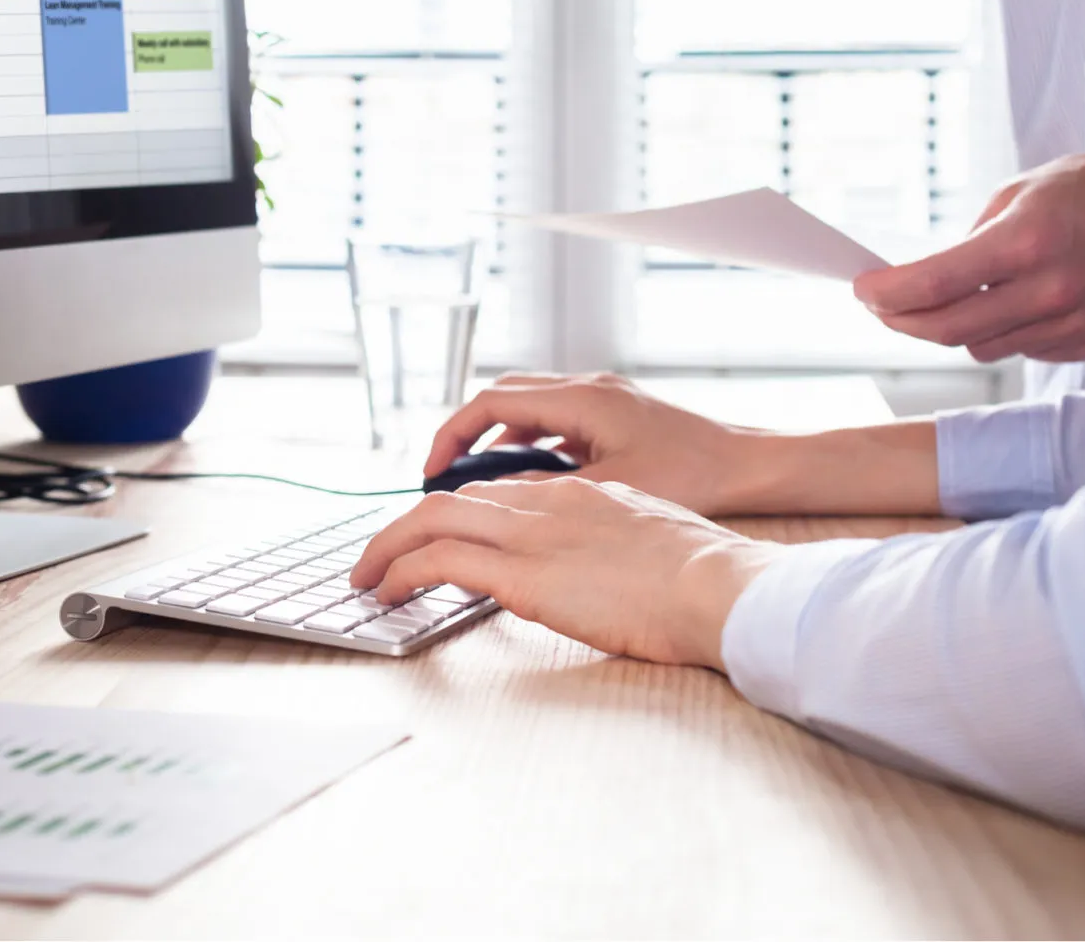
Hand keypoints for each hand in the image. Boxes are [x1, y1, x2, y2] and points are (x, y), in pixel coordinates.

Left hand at [350, 478, 778, 668]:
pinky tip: (387, 593)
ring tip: (366, 578)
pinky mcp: (521, 573)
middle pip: (454, 499)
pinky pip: (438, 561)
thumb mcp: (650, 542)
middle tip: (379, 555)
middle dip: (406, 526)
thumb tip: (597, 570)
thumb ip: (611, 544)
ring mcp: (532, 533)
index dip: (457, 513)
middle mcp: (547, 503)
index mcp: (580, 495)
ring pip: (431, 520)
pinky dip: (402, 571)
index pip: (498, 492)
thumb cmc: (704, 578)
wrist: (718, 586)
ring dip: (389, 547)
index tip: (435, 536)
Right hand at [425, 373, 770, 516]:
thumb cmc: (694, 475)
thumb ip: (547, 491)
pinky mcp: (617, 414)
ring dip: (500, 439)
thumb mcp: (609, 490)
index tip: (433, 471)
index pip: (491, 402)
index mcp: (581, 399)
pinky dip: (532, 443)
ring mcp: (604, 397)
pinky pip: (557, 419)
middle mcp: (588, 387)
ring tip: (481, 485)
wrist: (750, 465)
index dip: (453, 436)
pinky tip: (533, 480)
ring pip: (530, 407)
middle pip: (504, 397)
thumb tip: (495, 502)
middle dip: (467, 434)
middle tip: (445, 476)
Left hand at [854, 139, 1084, 363]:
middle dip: (902, 321)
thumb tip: (925, 280)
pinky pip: (1022, 349)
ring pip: (982, 346)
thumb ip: (970, 241)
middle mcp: (1049, 290)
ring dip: (953, 327)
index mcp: (1025, 242)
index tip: (862, 290)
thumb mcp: (1018, 193)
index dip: (887, 294)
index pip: (935, 285)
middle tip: (882, 307)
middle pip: (948, 330)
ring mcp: (1072, 323)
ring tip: (948, 299)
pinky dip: (1002, 331)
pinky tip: (1009, 304)